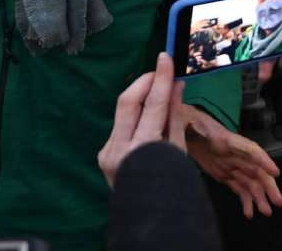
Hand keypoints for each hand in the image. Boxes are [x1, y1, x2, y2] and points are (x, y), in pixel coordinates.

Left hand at [97, 53, 186, 186]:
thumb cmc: (172, 189)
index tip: (166, 58)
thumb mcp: (178, 153)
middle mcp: (118, 150)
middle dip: (145, 81)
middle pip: (128, 102)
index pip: (152, 106)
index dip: (160, 79)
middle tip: (161, 68)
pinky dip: (136, 115)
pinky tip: (149, 113)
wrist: (150, 222)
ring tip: (159, 88)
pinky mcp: (103, 155)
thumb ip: (174, 117)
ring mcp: (106, 153)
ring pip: (123, 112)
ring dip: (141, 96)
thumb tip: (175, 86)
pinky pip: (121, 126)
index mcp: (141, 151)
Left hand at [179, 104, 281, 218]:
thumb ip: (193, 130)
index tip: (275, 172)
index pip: (250, 149)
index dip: (263, 161)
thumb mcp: (189, 122)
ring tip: (266, 212)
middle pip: (256, 170)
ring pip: (251, 183)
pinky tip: (249, 212)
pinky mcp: (225, 175)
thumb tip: (191, 134)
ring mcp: (232, 165)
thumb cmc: (187, 120)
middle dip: (268, 186)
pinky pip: (239, 189)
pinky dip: (246, 201)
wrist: (182, 127)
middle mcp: (235, 154)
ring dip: (260, 198)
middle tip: (278, 201)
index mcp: (228, 139)